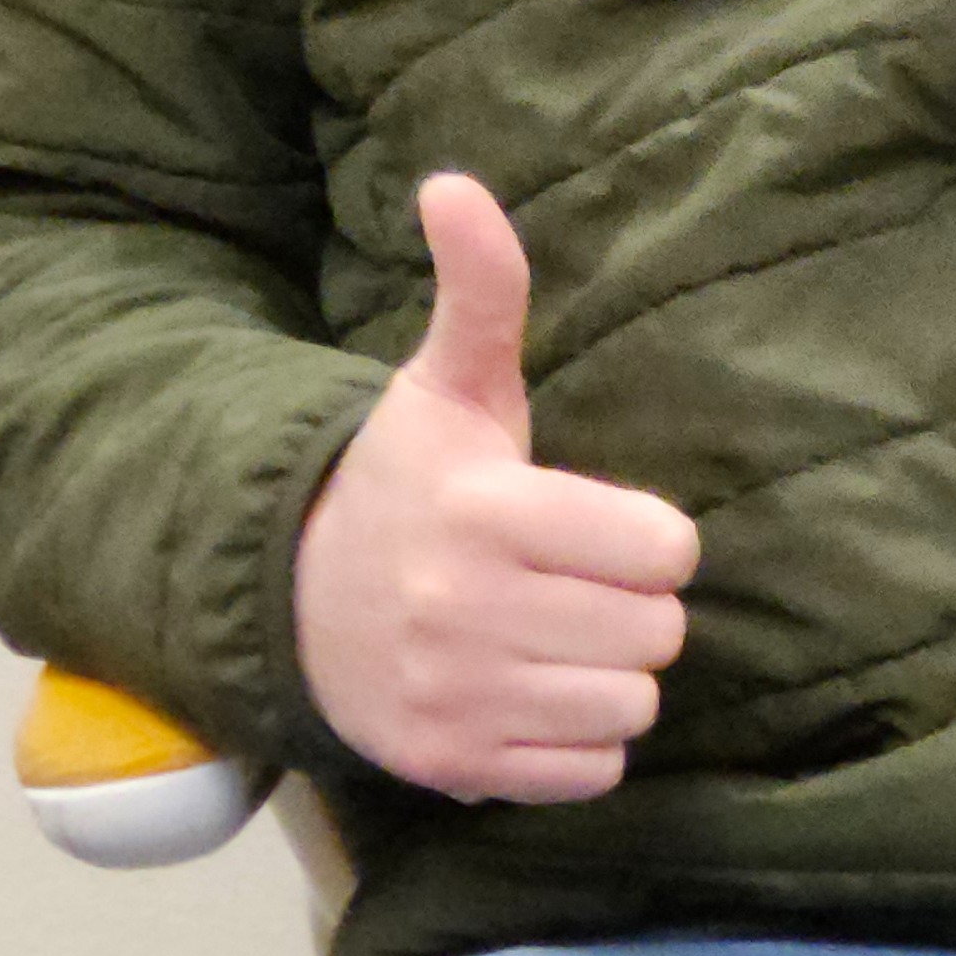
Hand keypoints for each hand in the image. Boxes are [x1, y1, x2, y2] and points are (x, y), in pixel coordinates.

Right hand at [294, 173, 697, 800]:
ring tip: (567, 633)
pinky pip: (590, 772)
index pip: (660, 548)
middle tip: (588, 580)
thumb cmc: (408, 479)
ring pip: (629, 705)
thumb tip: (454, 183)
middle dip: (639, 606)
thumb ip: (481, 287)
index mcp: (483, 509)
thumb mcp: (448, 382)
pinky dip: (581, 739)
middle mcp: (465, 611)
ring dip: (614, 673)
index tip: (614, 524)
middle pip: (655, 633)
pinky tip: (539, 688)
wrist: (295, 596)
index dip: (654, 536)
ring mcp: (455, 698)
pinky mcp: (451, 767)